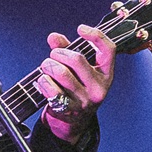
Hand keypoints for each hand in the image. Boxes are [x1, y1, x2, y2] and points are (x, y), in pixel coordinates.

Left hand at [38, 24, 115, 140]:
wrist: (72, 122)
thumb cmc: (74, 90)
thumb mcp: (76, 70)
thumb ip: (66, 50)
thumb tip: (54, 37)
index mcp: (105, 74)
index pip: (108, 49)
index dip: (95, 35)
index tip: (80, 28)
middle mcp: (99, 87)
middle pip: (76, 59)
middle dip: (58, 53)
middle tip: (52, 56)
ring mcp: (85, 100)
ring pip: (61, 72)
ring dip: (48, 66)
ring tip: (46, 68)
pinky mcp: (69, 109)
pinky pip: (50, 88)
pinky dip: (42, 81)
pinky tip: (43, 82)